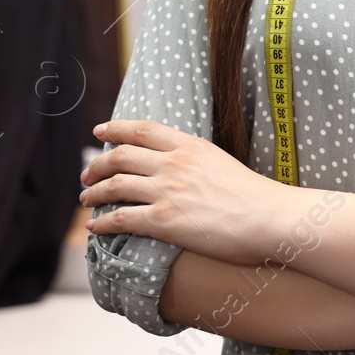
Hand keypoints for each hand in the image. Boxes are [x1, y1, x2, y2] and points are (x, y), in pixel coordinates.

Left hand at [81, 119, 287, 264]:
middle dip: (97, 164)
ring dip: (94, 192)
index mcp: (190, 146)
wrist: (268, 218)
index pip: (143, 129)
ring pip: (115, 186)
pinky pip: (122, 219)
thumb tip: (184, 167)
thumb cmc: (255, 197)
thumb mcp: (223, 163)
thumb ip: (198, 161)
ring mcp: (167, 191)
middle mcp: (173, 164)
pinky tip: (95, 226)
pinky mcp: (164, 221)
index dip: (116, 128)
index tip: (99, 131)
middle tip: (86, 174)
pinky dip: (103, 222)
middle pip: (121, 156)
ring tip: (85, 200)